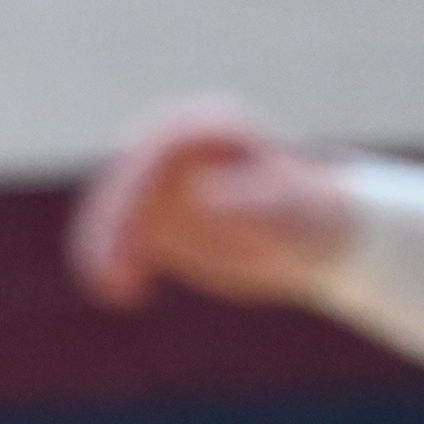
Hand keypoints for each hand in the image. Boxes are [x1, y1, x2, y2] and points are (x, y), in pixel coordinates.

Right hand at [69, 99, 354, 309]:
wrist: (321, 240)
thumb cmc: (317, 217)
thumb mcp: (293, 210)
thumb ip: (254, 198)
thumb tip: (204, 197)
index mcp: (211, 128)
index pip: (157, 147)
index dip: (137, 187)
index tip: (135, 229)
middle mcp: (179, 150)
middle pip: (124, 178)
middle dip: (111, 222)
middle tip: (113, 270)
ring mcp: (162, 184)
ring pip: (112, 209)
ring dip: (102, 247)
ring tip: (117, 291)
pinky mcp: (156, 219)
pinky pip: (118, 238)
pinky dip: (112, 263)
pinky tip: (129, 295)